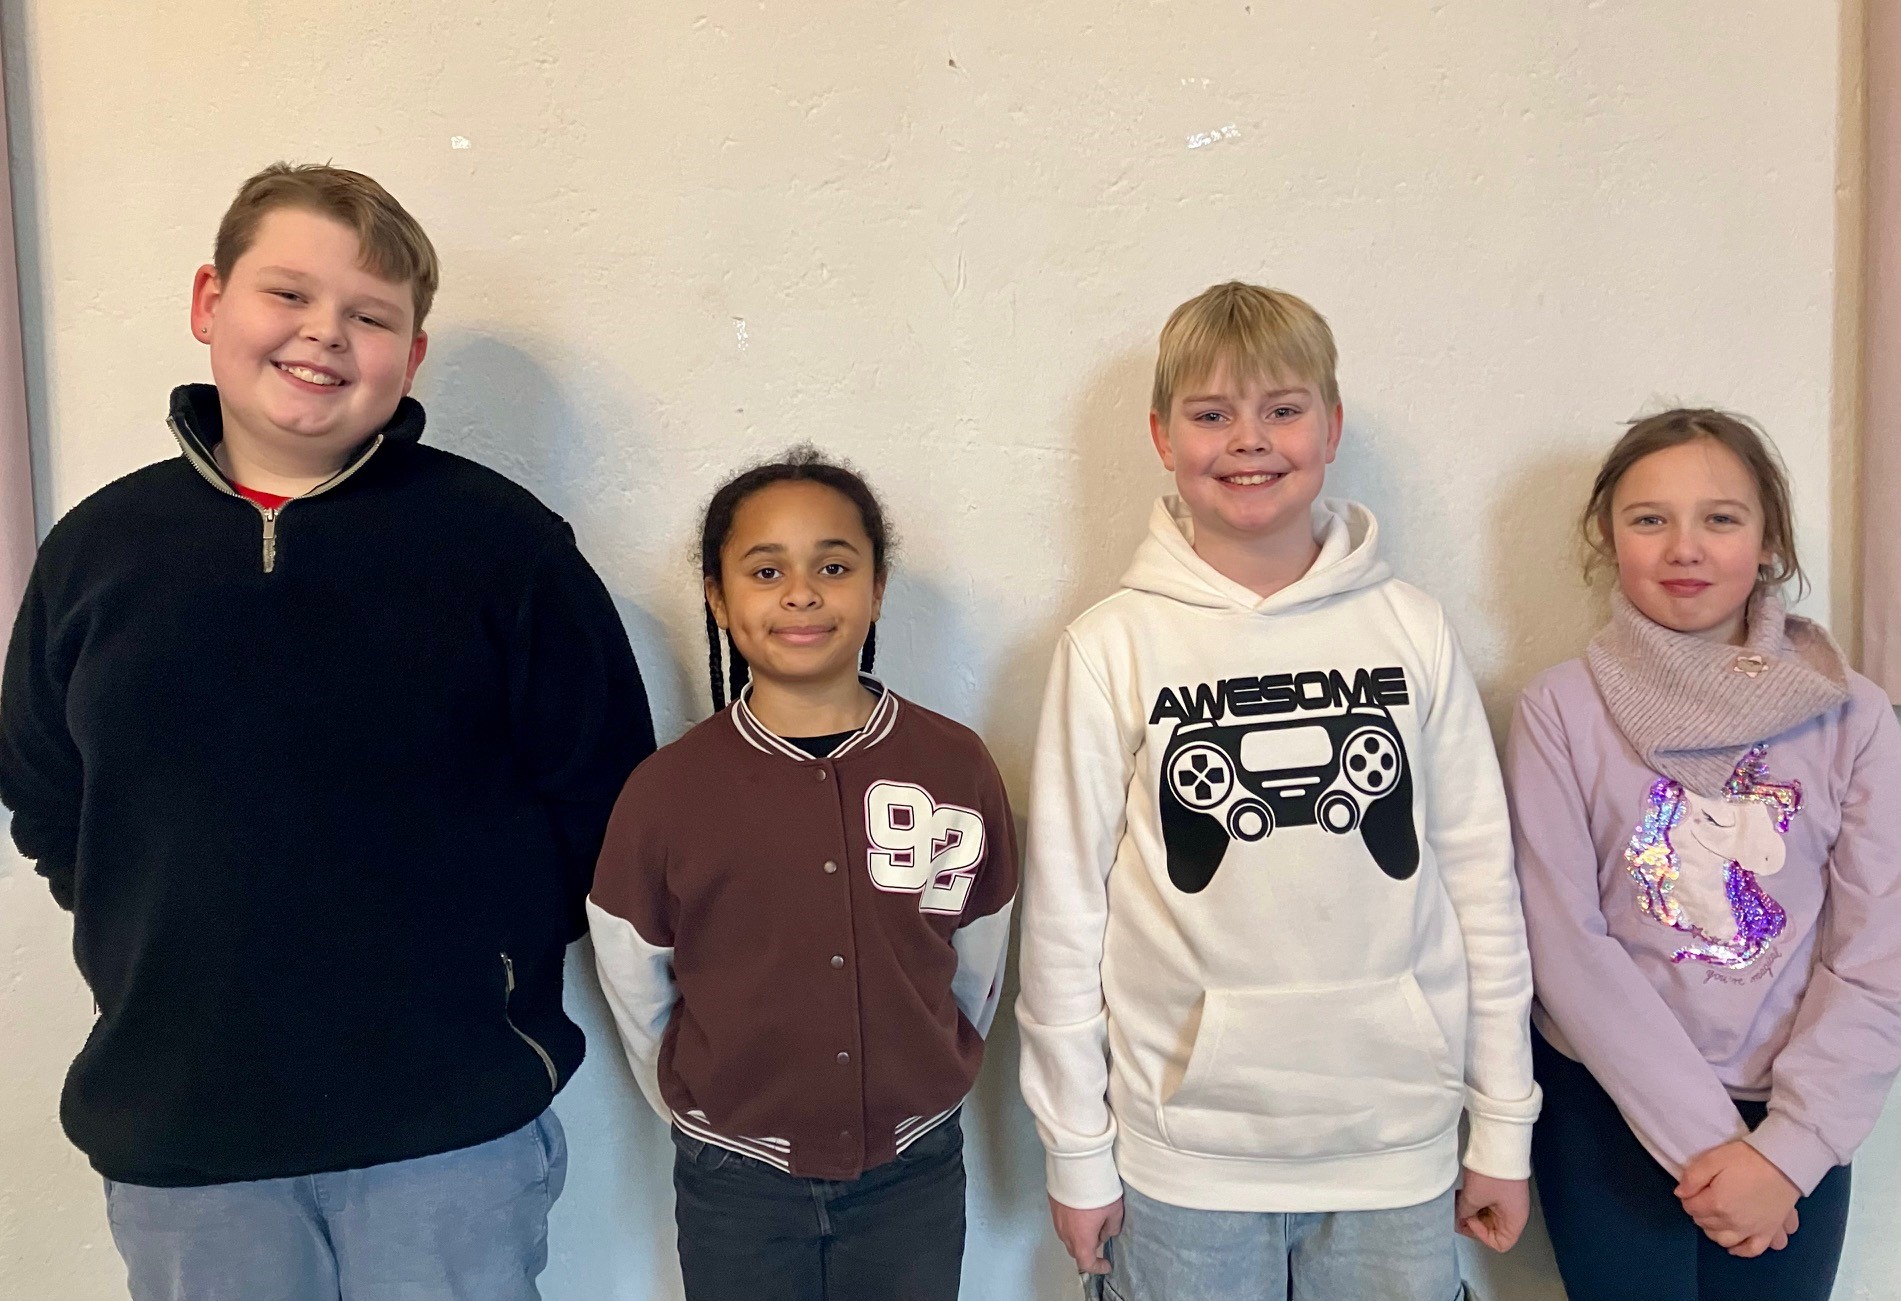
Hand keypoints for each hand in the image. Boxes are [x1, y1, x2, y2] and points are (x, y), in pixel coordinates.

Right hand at [1049, 1195, 1122, 1275]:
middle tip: (1101, 1235)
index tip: (1106, 1264)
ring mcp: (1056, 1220)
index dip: (1097, 1267)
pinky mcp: (1052, 1207)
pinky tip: (1080, 1210)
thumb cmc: (1097, 1193)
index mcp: (1082, 1239)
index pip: (1086, 1263)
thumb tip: (1105, 1233)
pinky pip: (1062, 1223)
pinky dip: (1072, 1224)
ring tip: (1091, 1220)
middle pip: (1075, 1251)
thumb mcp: (1115, 1212)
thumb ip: (1112, 1228)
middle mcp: (1066, 1234)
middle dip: (1088, 1249)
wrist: (1075, 1167)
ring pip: (1068, 1237)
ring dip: (1079, 1236)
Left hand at [1455, 1170, 1529, 1252]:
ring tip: (1457, 1201)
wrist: (1500, 1144)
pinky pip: (1488, 1203)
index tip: (1470, 1219)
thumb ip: (1465, 1212)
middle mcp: (1514, 1213)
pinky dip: (1476, 1202)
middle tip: (1456, 1213)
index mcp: (1514, 1220)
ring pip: (1488, 1216)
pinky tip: (1462, 1193)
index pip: (1500, 1244)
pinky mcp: (1501, 1189)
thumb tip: (1459, 1218)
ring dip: (1472, 1211)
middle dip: (1473, 1223)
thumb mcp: (1474, 1196)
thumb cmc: (1490, 1175)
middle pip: (1493, 1230)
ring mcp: (1508, 1200)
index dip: (1482, 1236)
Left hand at [1675, 1141, 1800, 1256]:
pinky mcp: (1769, 1232)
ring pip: (1724, 1240)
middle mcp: (1733, 1222)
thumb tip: (1680, 1194)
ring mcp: (1752, 1230)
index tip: (1693, 1190)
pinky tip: (1735, 1244)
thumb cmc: (1747, 1158)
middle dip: (1700, 1213)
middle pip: (1705, 1224)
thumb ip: (1692, 1177)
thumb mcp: (1713, 1159)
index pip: (1691, 1208)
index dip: (1688, 1198)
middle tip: (1704, 1200)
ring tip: (1716, 1218)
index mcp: (1717, 1203)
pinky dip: (1741, 1250)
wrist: (1783, 1162)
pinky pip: (1752, 1250)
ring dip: (1715, 1231)